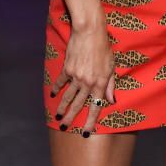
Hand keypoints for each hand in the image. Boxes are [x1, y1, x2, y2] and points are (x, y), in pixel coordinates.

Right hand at [51, 18, 115, 135]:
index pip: (95, 107)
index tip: (85, 133)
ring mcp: (76, 76)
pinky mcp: (67, 69)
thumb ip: (110, 84)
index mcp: (100, 84)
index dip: (90, 122)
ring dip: (62, 107)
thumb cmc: (104, 47)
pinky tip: (53, 95)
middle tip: (64, 127)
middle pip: (78, 105)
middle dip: (71, 118)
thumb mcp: (111, 66)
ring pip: (68, 96)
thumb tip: (111, 100)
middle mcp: (87, 83)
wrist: (90, 32)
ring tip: (58, 116)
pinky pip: (61, 82)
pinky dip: (56, 89)